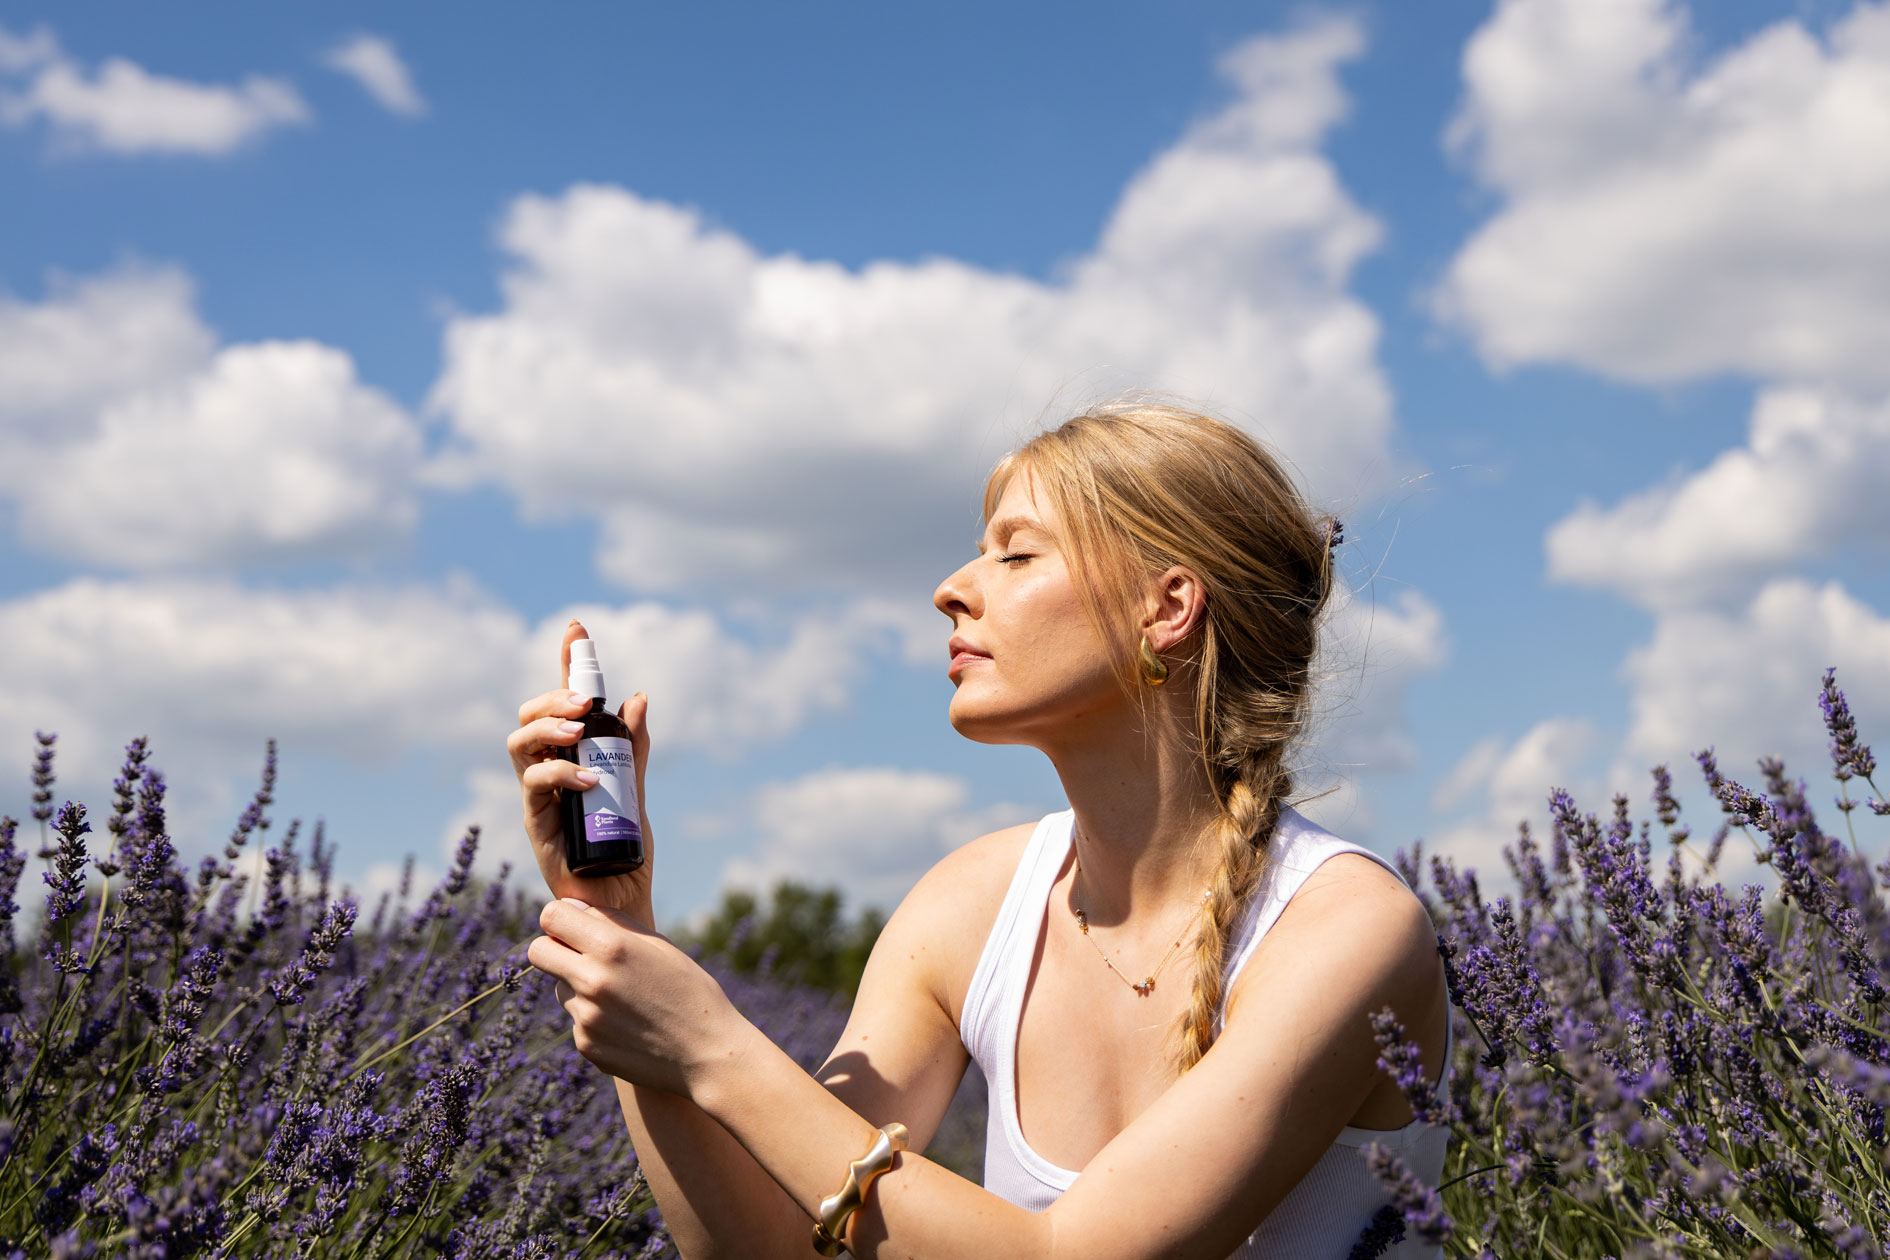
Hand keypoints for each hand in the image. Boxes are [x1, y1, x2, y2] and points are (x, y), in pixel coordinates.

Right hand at [508, 619, 654, 924]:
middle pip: (530, 718)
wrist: (621, 905)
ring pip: (520, 745)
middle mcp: (549, 772)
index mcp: (572, 758)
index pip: (563, 704)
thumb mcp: (636, 793)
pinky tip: (589, 778)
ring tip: (579, 731)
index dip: (567, 665)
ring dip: (547, 729)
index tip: (577, 629)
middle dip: (551, 699)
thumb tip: (637, 697)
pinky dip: (560, 774)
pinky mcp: (536, 823)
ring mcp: (538, 797)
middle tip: (582, 702)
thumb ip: (634, 750)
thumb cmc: (625, 853)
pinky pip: (534, 786)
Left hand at [529, 897, 747, 1095]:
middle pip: (538, 952)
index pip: (552, 917)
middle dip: (553, 947)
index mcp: (612, 947)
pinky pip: (576, 1020)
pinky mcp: (586, 1046)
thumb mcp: (659, 945)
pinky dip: (594, 1018)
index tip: (572, 925)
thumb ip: (612, 922)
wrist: (708, 1055)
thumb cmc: (690, 991)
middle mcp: (591, 981)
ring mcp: (585, 1018)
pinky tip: (627, 1024)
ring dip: (579, 986)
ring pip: (560, 988)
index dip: (560, 918)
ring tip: (622, 997)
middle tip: (578, 954)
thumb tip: (572, 907)